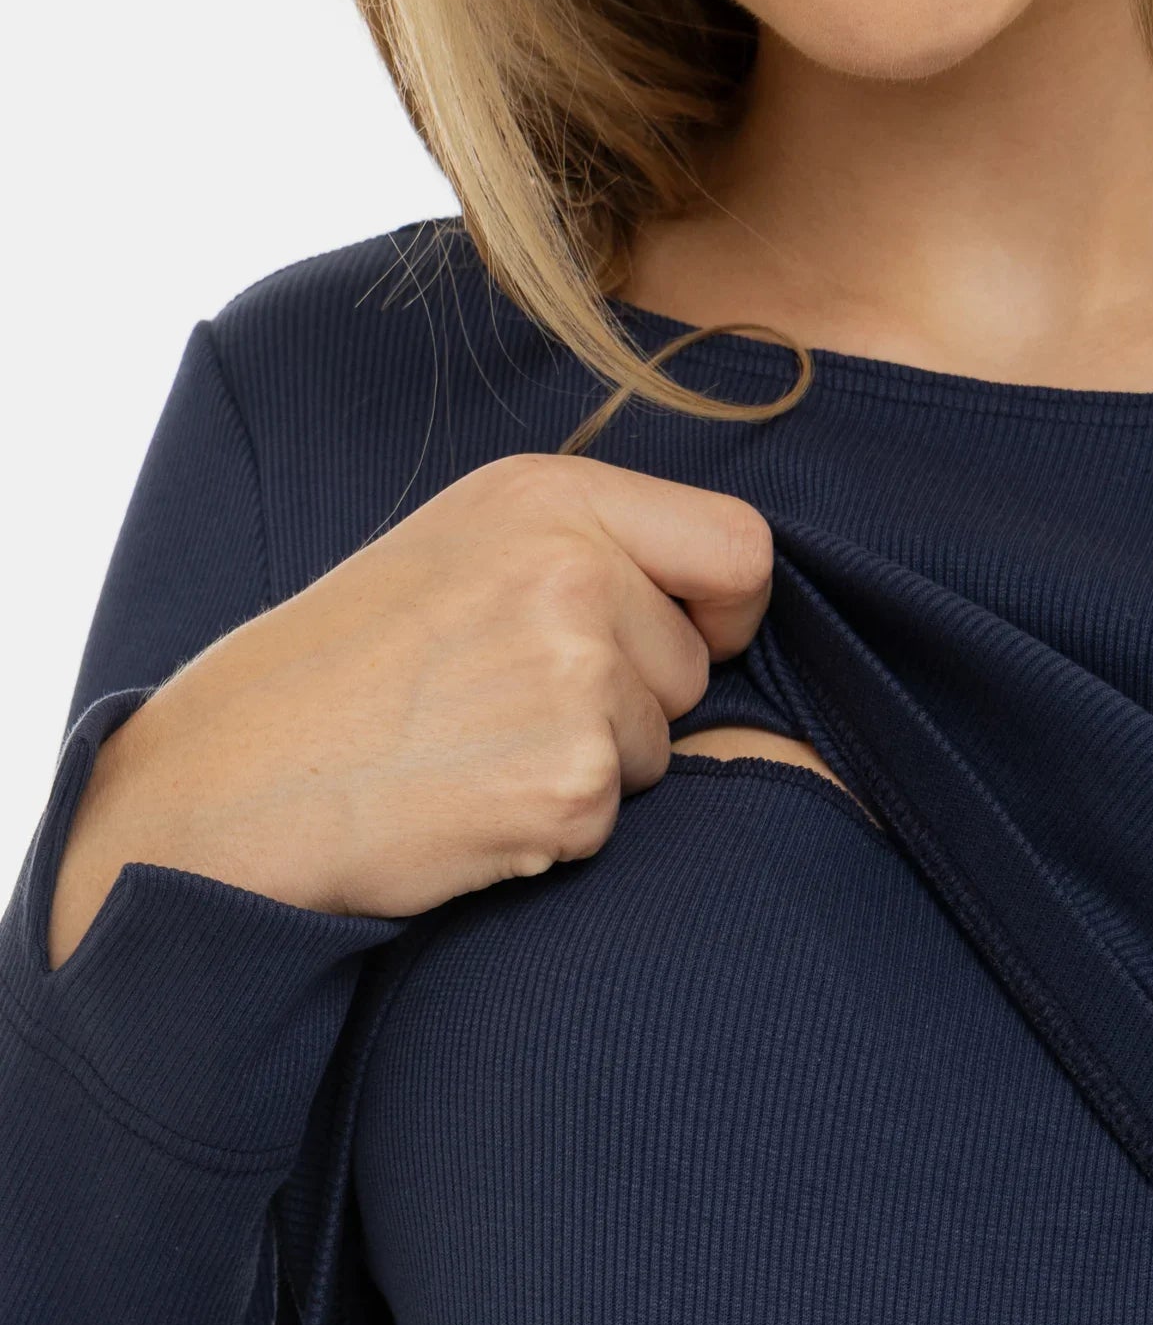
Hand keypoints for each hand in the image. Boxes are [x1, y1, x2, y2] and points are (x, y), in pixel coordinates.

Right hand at [46, 454, 772, 967]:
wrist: (241, 776)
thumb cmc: (344, 669)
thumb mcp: (459, 547)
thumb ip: (581, 548)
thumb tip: (713, 596)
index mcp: (550, 497)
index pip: (739, 547)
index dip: (728, 610)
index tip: (690, 638)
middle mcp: (575, 573)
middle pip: (698, 666)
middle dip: (634, 702)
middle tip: (509, 709)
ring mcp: (576, 678)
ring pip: (659, 749)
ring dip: (590, 769)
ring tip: (476, 750)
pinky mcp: (570, 781)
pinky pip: (611, 819)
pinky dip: (553, 828)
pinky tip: (467, 801)